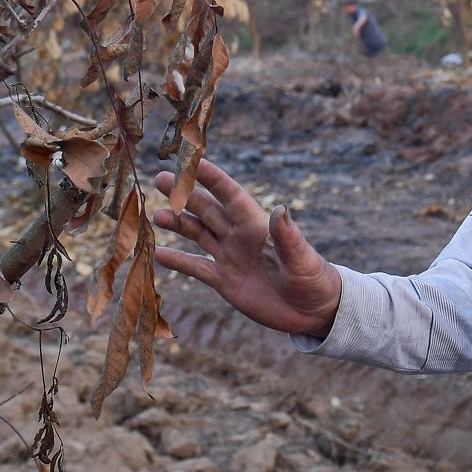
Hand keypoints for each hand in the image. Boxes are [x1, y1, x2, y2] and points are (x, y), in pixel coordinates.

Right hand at [150, 160, 343, 339]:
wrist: (315, 310)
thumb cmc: (314, 279)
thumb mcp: (303, 259)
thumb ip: (289, 236)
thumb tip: (281, 209)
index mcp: (258, 226)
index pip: (231, 195)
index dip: (212, 178)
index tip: (191, 161)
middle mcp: (240, 237)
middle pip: (208, 210)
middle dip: (184, 195)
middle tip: (161, 179)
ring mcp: (231, 257)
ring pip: (198, 234)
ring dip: (178, 224)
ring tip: (156, 216)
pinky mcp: (225, 281)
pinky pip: (196, 268)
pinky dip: (178, 261)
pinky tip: (158, 254)